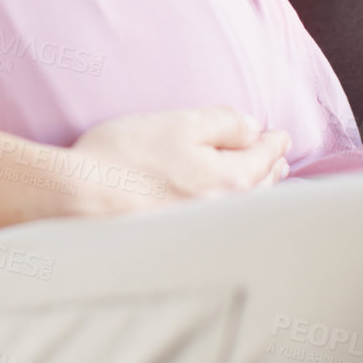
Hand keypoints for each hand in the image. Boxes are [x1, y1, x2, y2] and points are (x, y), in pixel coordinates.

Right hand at [62, 107, 290, 216]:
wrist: (83, 198)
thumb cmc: (127, 156)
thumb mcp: (178, 123)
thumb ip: (222, 122)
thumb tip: (251, 127)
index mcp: (231, 180)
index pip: (264, 157)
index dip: (274, 142)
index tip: (280, 135)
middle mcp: (225, 211)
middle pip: (259, 186)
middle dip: (270, 167)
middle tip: (278, 157)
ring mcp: (204, 230)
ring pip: (242, 206)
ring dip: (256, 188)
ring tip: (261, 177)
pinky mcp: (182, 239)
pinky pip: (221, 219)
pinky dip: (233, 205)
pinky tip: (223, 200)